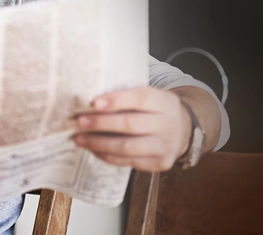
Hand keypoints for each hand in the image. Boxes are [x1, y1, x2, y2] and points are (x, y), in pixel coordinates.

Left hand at [73, 87, 190, 171]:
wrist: (183, 131)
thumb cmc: (154, 111)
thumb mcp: (150, 97)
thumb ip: (127, 98)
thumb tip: (90, 102)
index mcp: (165, 102)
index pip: (139, 99)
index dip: (116, 100)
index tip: (94, 103)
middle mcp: (168, 124)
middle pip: (130, 124)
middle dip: (101, 123)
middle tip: (79, 122)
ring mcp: (166, 146)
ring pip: (127, 147)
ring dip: (99, 143)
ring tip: (80, 139)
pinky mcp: (160, 163)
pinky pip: (129, 162)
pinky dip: (108, 156)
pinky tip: (94, 150)